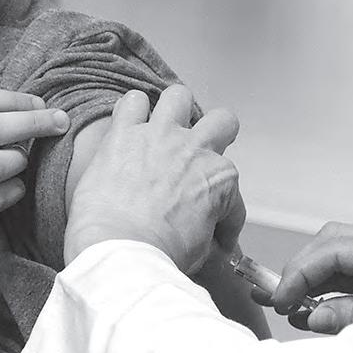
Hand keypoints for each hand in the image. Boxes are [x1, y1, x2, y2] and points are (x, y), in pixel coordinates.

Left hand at [64, 85, 243, 273]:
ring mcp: (160, 136)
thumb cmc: (159, 255)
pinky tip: (129, 125)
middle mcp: (195, 149)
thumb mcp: (202, 252)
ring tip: (164, 128)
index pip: (231, 194)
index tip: (212, 233)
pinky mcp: (124, 134)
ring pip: (179, 97)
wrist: (120, 251)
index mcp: (220, 178)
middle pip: (223, 122)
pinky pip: (131, 103)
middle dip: (216, 135)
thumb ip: (208, 235)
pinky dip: (131, 111)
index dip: (224, 217)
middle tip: (198, 156)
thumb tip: (208, 241)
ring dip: (175, 110)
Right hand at [263, 222, 352, 334]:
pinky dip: (337, 286)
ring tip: (293, 308)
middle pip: (337, 240)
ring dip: (317, 277)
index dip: (301, 272)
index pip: (336, 249)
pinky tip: (319, 309)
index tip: (280, 299)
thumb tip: (310, 315)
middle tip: (280, 300)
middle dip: (303, 268)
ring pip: (346, 253)